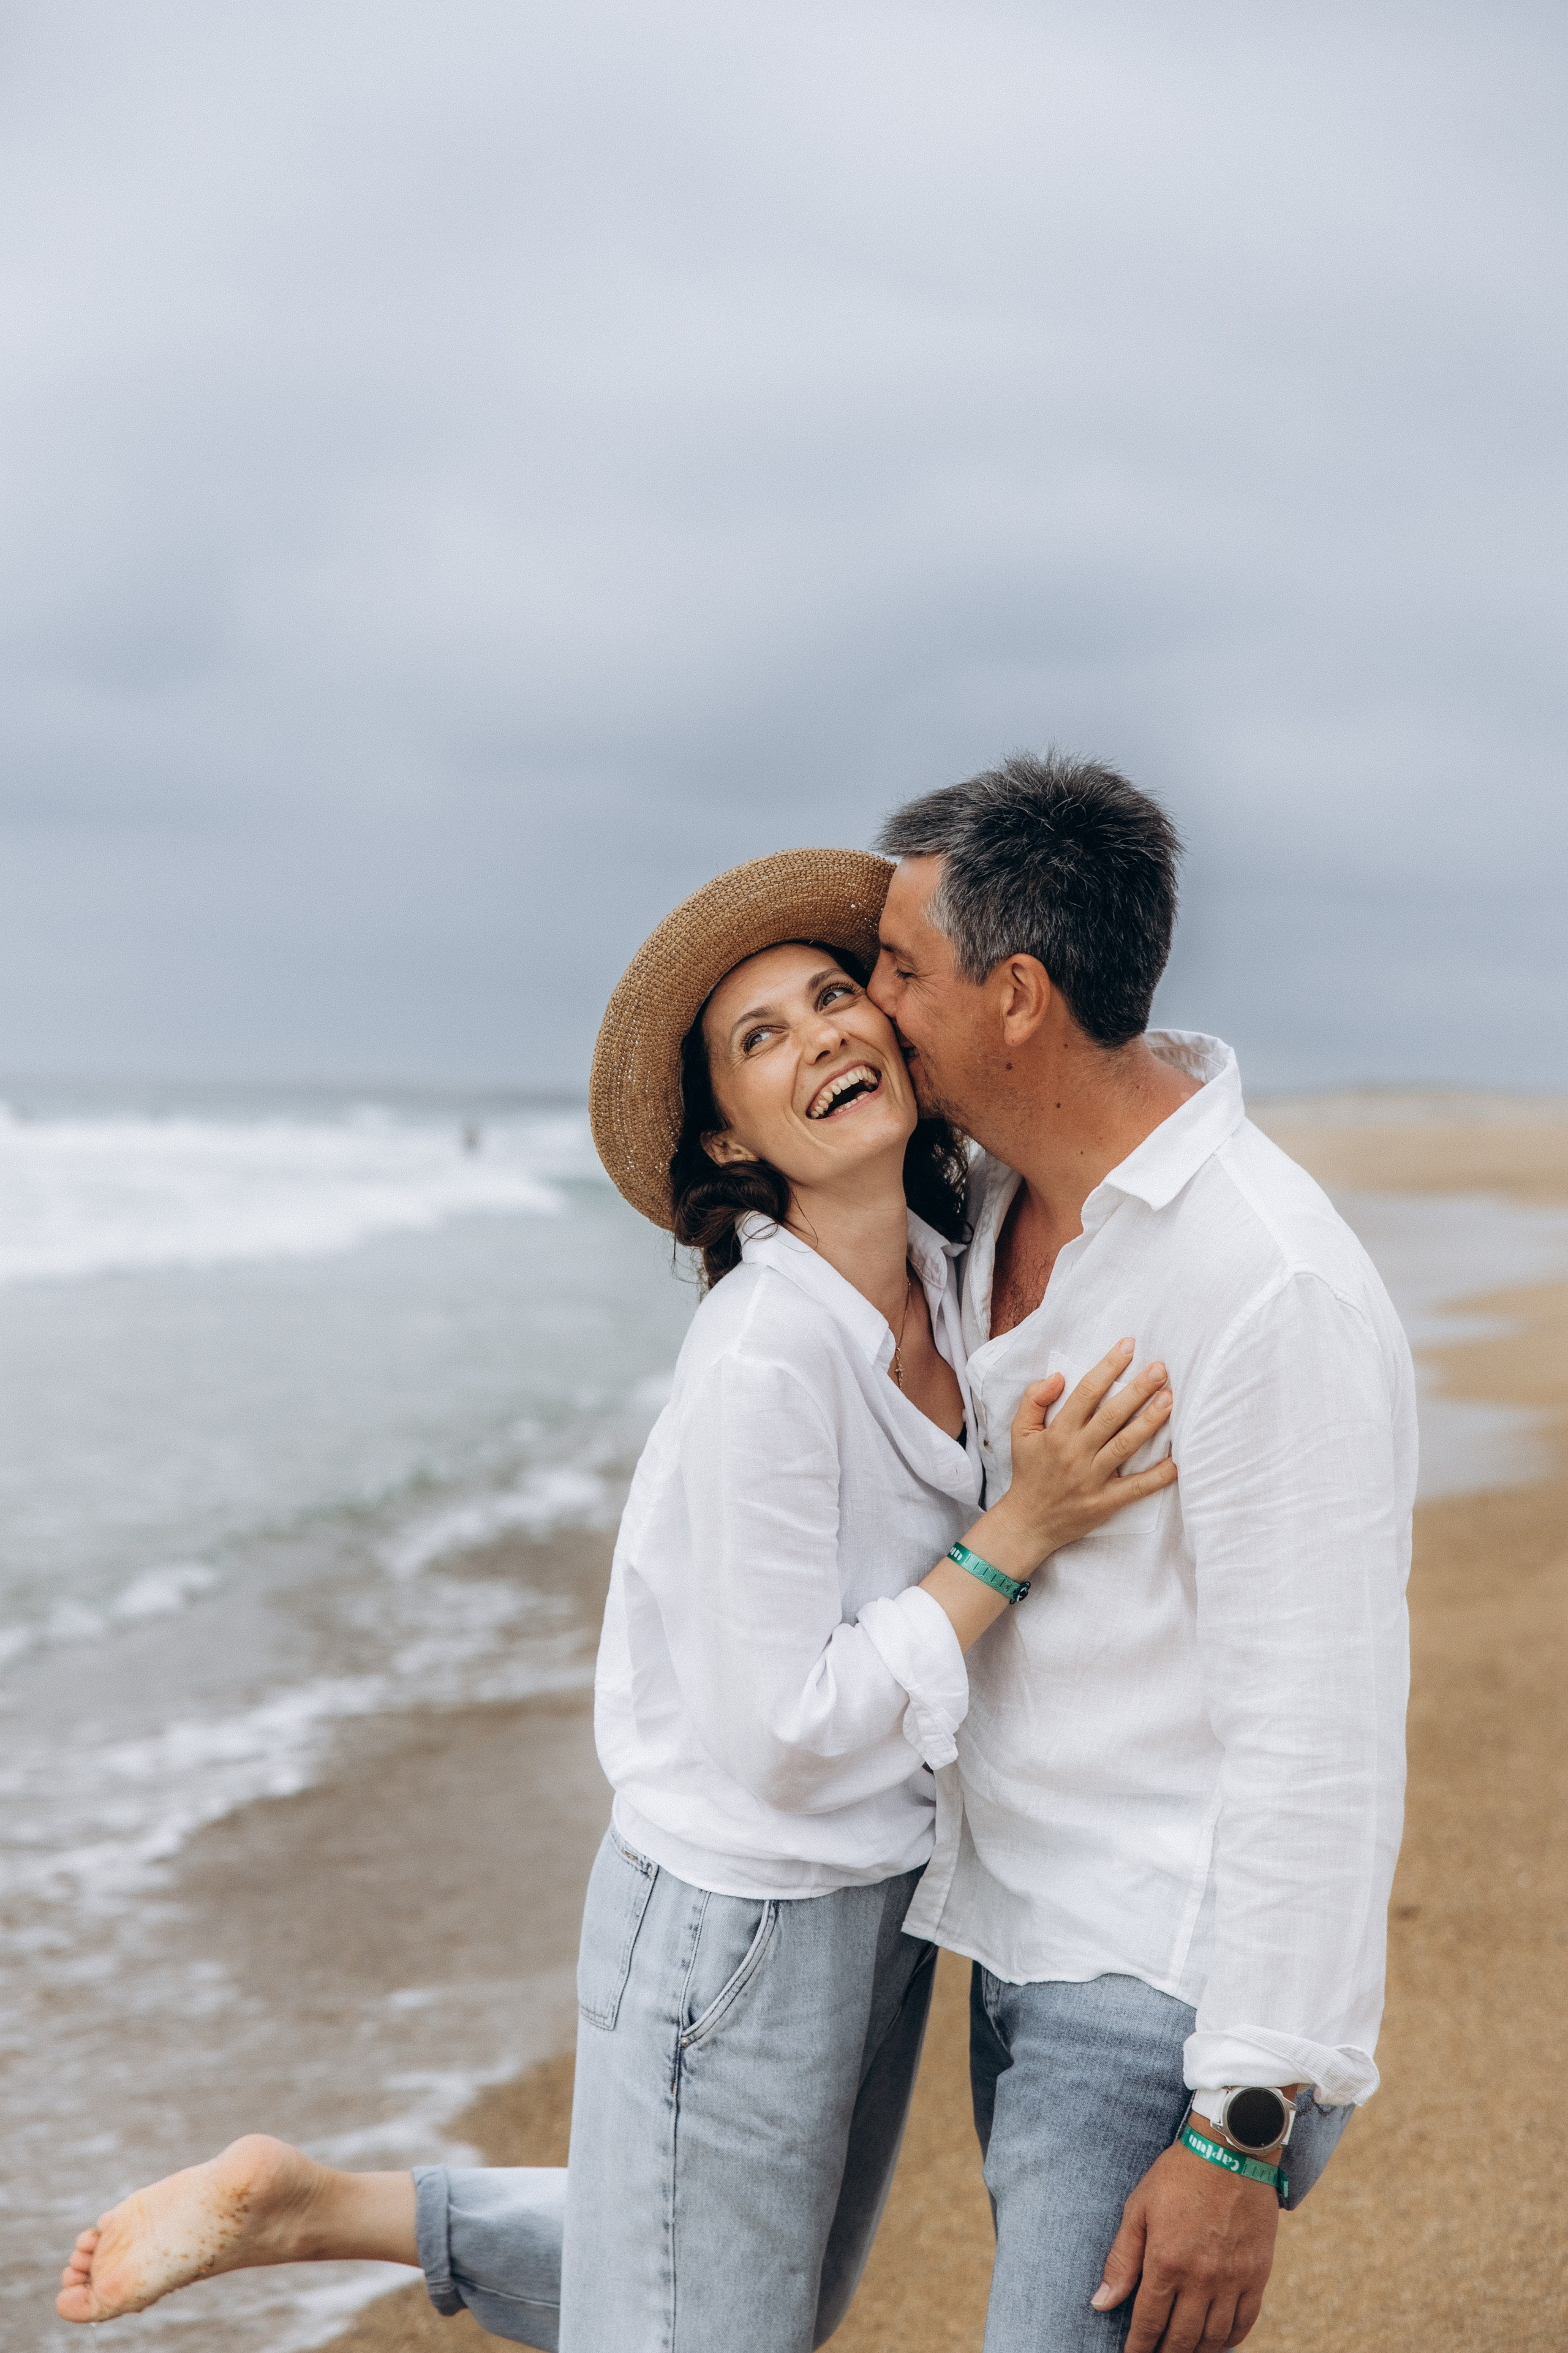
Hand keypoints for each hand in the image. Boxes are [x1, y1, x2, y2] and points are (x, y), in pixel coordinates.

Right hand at [991, 1339, 1176, 1564]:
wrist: (1027, 1522)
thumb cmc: (1028, 1472)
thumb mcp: (1019, 1431)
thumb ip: (1034, 1399)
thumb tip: (1060, 1375)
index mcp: (1057, 1433)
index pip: (1086, 1393)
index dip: (1108, 1367)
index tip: (1129, 1346)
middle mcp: (1076, 1453)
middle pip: (1112, 1415)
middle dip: (1138, 1389)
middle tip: (1161, 1369)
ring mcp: (1092, 1479)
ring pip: (1126, 1445)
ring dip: (1149, 1422)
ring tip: (1170, 1399)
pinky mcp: (1106, 1502)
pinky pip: (1136, 1487)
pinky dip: (1159, 1475)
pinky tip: (1178, 1459)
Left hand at [1091, 2138, 1279, 2350]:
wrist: (1231, 2151)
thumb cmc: (1177, 2176)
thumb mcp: (1138, 2209)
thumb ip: (1121, 2260)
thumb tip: (1101, 2304)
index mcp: (1166, 2262)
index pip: (1148, 2323)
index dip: (1138, 2348)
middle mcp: (1200, 2278)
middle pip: (1182, 2338)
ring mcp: (1232, 2279)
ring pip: (1214, 2338)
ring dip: (1197, 2352)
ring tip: (1184, 2352)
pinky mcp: (1257, 2274)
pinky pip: (1245, 2321)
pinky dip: (1231, 2339)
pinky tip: (1218, 2342)